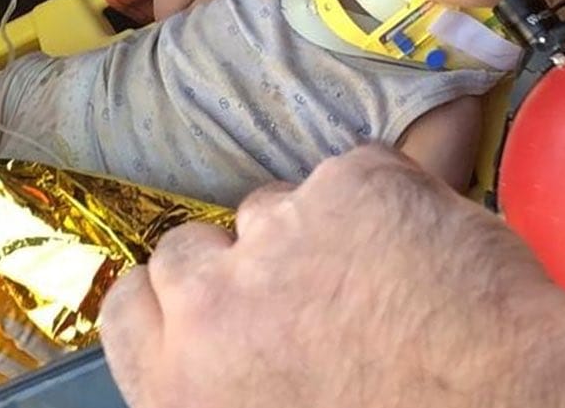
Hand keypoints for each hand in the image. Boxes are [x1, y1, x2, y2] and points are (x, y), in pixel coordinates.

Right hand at [99, 146, 564, 407]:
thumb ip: (229, 390)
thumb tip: (243, 362)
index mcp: (185, 389)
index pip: (132, 308)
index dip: (173, 297)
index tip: (210, 298)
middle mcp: (212, 307)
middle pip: (194, 246)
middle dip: (244, 262)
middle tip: (309, 287)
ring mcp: (283, 233)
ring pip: (279, 206)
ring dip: (317, 231)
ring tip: (390, 277)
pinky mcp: (355, 183)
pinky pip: (356, 176)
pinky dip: (388, 203)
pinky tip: (432, 251)